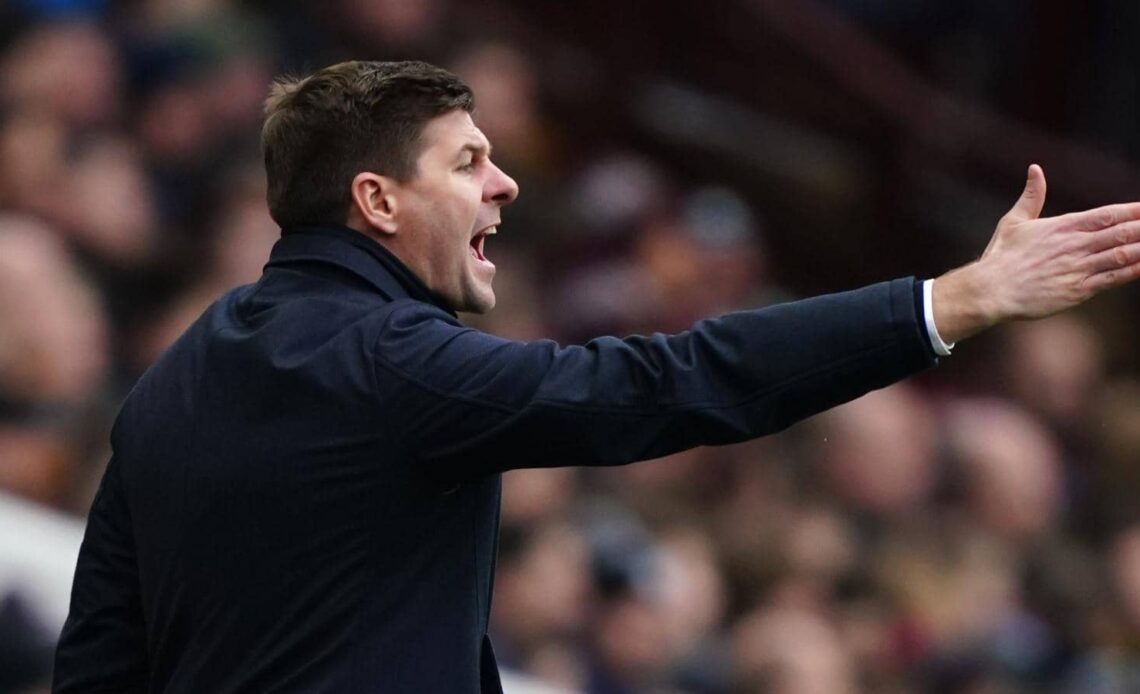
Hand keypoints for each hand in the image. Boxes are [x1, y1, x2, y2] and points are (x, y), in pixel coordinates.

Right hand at [932, 165, 1139, 343]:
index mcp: (1063, 226)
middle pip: (1121, 233)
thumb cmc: (1001, 256)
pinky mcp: (1077, 291)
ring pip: (1122, 254)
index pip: (1107, 215)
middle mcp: (1075, 245)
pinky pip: (1112, 279)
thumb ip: (1031, 196)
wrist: (991, 290)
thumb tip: (1035, 169)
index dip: (1133, 211)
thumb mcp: (1014, 221)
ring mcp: (1078, 268)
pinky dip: (1132, 271)